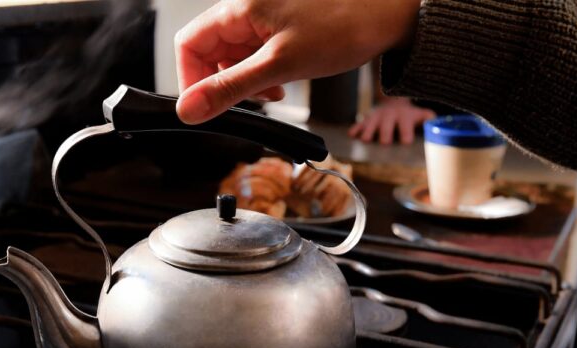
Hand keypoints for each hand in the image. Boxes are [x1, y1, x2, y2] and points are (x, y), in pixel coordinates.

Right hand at [175, 0, 421, 123]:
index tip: (205, 107)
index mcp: (239, 8)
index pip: (189, 44)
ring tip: (274, 91)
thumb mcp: (279, 66)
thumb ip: (230, 89)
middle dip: (224, 82)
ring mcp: (262, 20)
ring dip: (246, 83)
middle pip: (209, 53)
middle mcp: (246, 10)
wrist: (387, 16)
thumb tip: (189, 109)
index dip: (191, 80)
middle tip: (249, 101)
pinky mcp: (278, 30)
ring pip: (233, 58)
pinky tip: (282, 83)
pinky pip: (255, 56)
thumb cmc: (342, 26)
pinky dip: (263, 76)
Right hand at [348, 97, 434, 144]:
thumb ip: (428, 119)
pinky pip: (358, 124)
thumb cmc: (408, 116)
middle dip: (385, 133)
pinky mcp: (365, 120)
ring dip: (368, 131)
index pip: (405, 125)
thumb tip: (438, 123)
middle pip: (386, 126)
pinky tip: (352, 135)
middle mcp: (388, 116)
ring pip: (370, 124)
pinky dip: (355, 130)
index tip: (406, 141)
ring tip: (366, 140)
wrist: (392, 102)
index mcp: (403, 116)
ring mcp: (375, 118)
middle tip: (385, 142)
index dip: (406, 132)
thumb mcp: (419, 114)